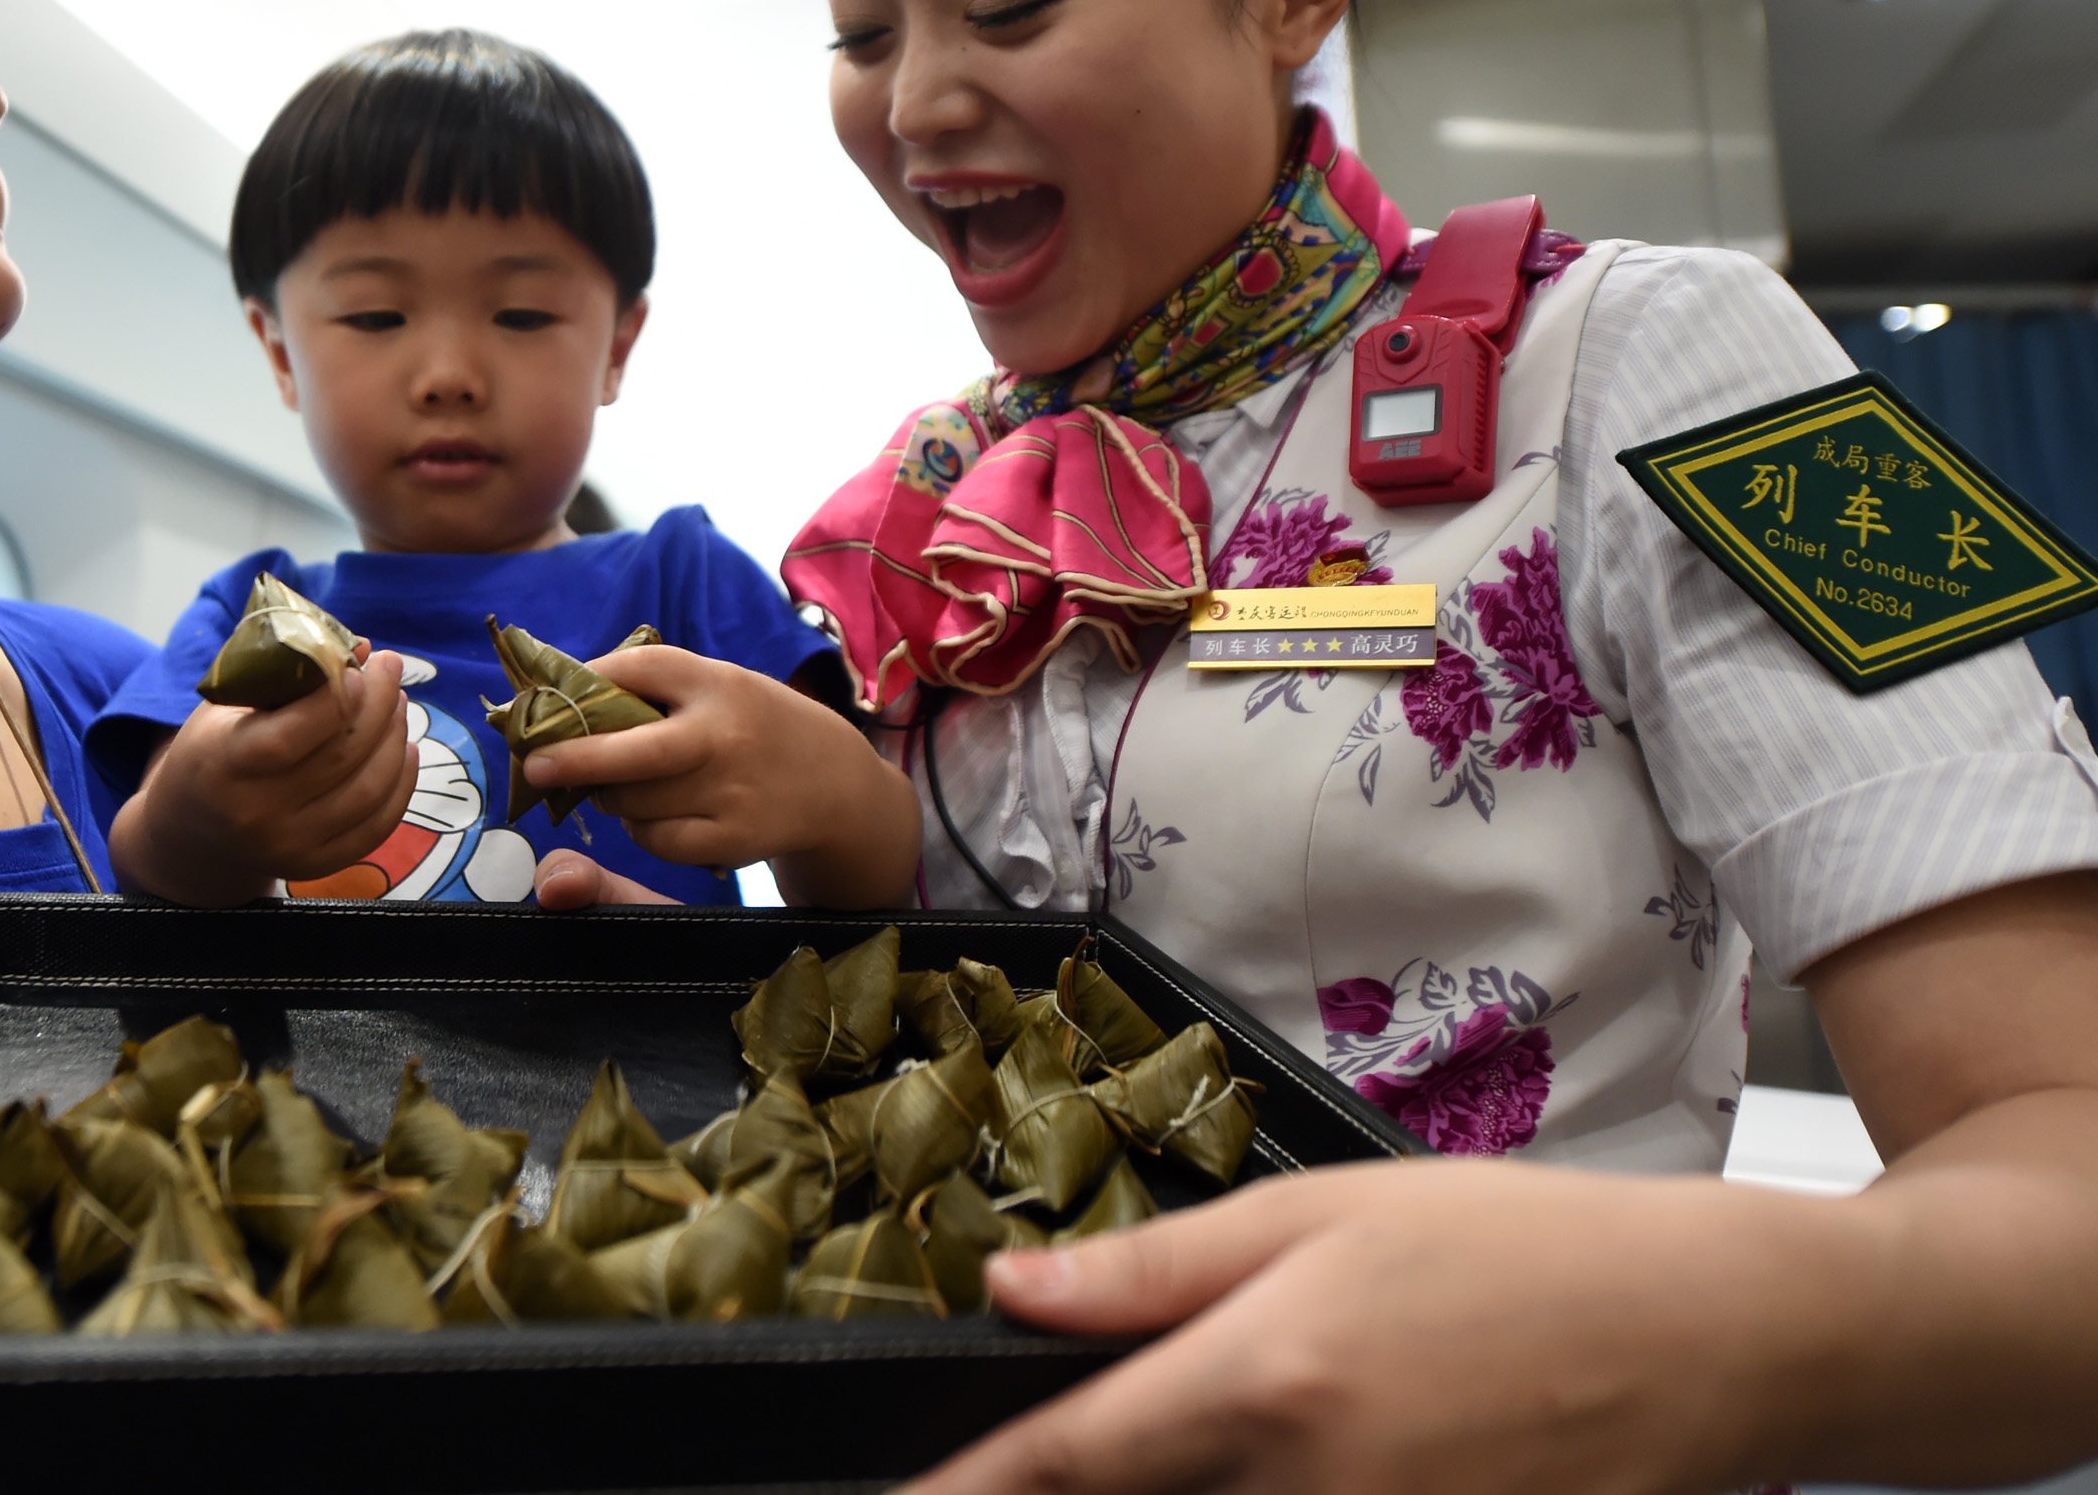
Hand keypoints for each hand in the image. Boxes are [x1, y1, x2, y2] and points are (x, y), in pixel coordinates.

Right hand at [111, 650, 418, 905]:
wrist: (191, 830)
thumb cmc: (212, 750)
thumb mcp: (227, 705)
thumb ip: (287, 674)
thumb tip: (362, 647)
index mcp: (225, 765)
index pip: (291, 736)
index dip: (336, 699)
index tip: (360, 667)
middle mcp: (257, 814)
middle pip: (341, 757)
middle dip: (379, 705)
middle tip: (390, 669)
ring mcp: (290, 846)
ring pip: (368, 790)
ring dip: (395, 739)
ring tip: (397, 704)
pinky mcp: (317, 865)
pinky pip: (377, 825)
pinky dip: (401, 783)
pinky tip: (404, 749)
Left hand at [516, 645, 916, 907]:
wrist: (837, 785)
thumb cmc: (756, 727)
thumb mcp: (722, 686)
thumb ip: (660, 687)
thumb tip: (565, 696)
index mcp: (718, 682)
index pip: (640, 668)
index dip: (588, 681)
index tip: (551, 697)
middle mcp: (723, 734)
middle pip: (629, 750)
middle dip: (574, 758)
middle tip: (536, 764)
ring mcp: (728, 791)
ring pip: (634, 801)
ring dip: (610, 797)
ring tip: (619, 787)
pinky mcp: (731, 839)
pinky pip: (656, 839)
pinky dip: (641, 830)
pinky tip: (653, 815)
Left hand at [908, 1159, 1864, 1494]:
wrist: (1716, 1338)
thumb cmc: (1522, 1252)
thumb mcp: (1325, 1214)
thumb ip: (1155, 1269)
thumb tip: (1011, 1290)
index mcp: (1267, 1386)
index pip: (1065, 1465)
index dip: (965, 1491)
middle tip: (1035, 1473)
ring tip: (1190, 1453)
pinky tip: (1303, 1473)